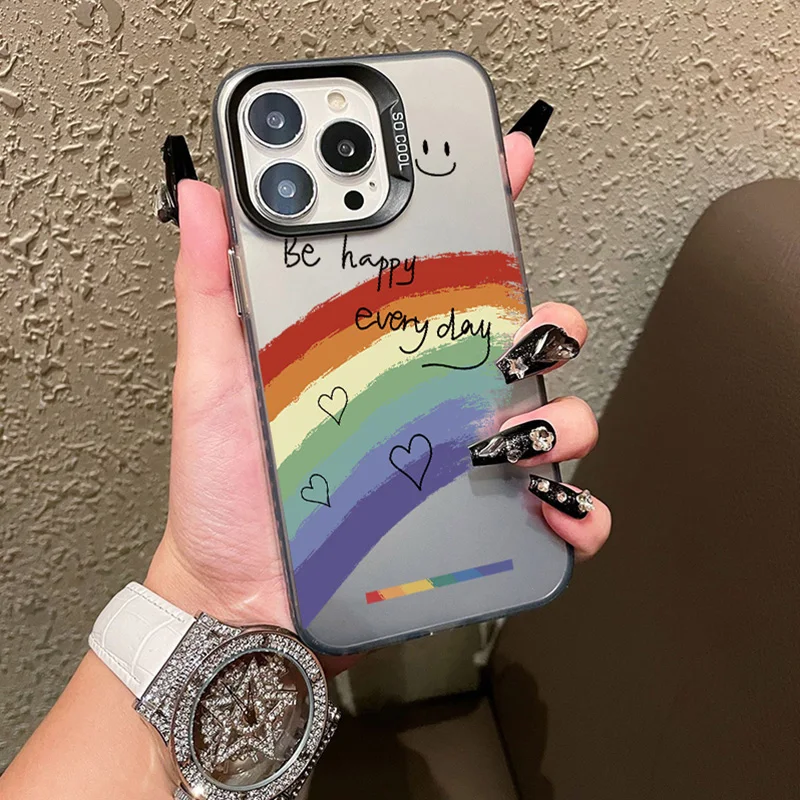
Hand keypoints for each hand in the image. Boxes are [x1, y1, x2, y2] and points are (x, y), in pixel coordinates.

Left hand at [145, 131, 609, 634]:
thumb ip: (213, 291)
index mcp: (380, 354)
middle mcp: (430, 400)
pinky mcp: (476, 527)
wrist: (241, 596)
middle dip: (547, 322)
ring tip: (513, 436)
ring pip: (552, 417)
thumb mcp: (213, 381)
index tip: (507, 163)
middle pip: (522, 338)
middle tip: (523, 334)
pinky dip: (573, 512)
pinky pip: (551, 514)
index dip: (483, 213)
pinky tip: (553, 509)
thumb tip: (204, 199)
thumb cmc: (226, 493)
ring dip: (562, 415)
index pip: (445, 273)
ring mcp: (459, 462)